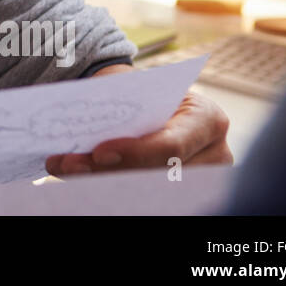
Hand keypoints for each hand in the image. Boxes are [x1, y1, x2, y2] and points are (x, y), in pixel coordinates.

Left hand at [45, 86, 232, 176]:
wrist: (148, 100)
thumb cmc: (143, 93)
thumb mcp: (134, 89)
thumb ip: (116, 106)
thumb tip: (77, 135)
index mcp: (207, 118)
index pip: (172, 143)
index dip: (136, 151)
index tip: (99, 152)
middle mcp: (214, 153)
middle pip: (160, 174)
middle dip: (111, 171)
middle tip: (70, 165)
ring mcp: (202, 178)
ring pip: (152, 191)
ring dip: (105, 182)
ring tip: (70, 170)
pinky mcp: (183, 192)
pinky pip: (148, 197)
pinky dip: (112, 190)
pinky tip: (82, 180)